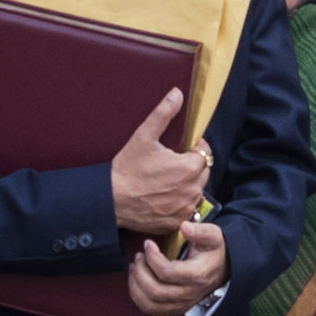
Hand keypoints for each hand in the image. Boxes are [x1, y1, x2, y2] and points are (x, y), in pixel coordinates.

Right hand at [107, 89, 212, 240]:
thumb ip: (163, 114)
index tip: (182, 148)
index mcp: (188, 168)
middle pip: (203, 172)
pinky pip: (187, 210)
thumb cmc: (127, 169)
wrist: (110, 199)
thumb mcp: (144, 137)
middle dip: (192, 166)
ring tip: (168, 180)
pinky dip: (181, 203)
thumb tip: (177, 94)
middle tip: (172, 163)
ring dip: (188, 184)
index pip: (205, 153)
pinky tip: (165, 196)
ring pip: (196, 191)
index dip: (194, 148)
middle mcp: (191, 190)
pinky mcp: (176, 222)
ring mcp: (184, 208)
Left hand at [125, 220, 228, 315]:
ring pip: (149, 303)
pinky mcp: (173, 309)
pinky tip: (137, 280)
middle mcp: (189, 294)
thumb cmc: (213, 251)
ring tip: (136, 267)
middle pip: (154, 290)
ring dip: (136, 284)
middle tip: (139, 256)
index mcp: (197, 275)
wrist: (222, 270)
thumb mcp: (212, 235)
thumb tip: (184, 227)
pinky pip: (148, 309)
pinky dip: (137, 295)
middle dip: (141, 271)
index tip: (148, 243)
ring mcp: (181, 304)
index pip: (167, 272)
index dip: (152, 257)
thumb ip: (200, 230)